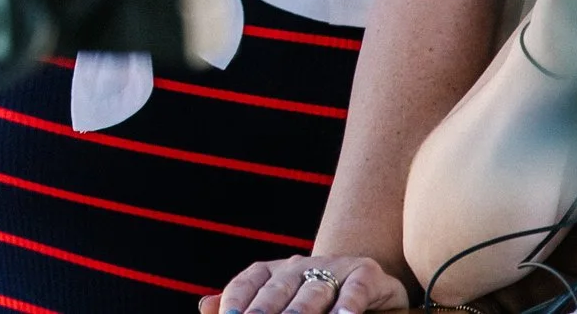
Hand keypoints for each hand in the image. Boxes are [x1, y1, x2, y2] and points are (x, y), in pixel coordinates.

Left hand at [198, 255, 409, 313]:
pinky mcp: (366, 274)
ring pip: (314, 291)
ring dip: (302, 311)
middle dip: (264, 311)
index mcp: (276, 272)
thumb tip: (204, 306)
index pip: (249, 281)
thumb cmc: (318, 301)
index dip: (236, 299)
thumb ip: (245, 304)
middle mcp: (301, 266)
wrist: (371, 284)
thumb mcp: (282, 303)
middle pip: (279, 289)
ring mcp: (335, 268)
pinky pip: (356, 289)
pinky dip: (348, 304)